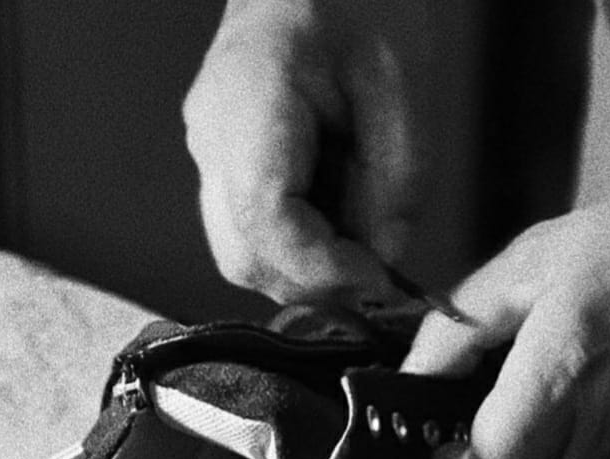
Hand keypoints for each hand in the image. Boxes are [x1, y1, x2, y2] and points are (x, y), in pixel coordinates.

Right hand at [184, 0, 438, 303]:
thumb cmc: (360, 1)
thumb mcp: (401, 84)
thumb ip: (397, 183)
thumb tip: (385, 262)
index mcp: (250, 101)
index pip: (265, 221)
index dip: (322, 268)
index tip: (375, 278)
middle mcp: (212, 137)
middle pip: (244, 256)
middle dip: (315, 281)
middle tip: (374, 273)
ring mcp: (208, 154)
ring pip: (244, 256)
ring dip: (307, 269)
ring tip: (360, 240)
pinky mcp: (222, 166)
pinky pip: (252, 234)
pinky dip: (300, 248)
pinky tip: (338, 220)